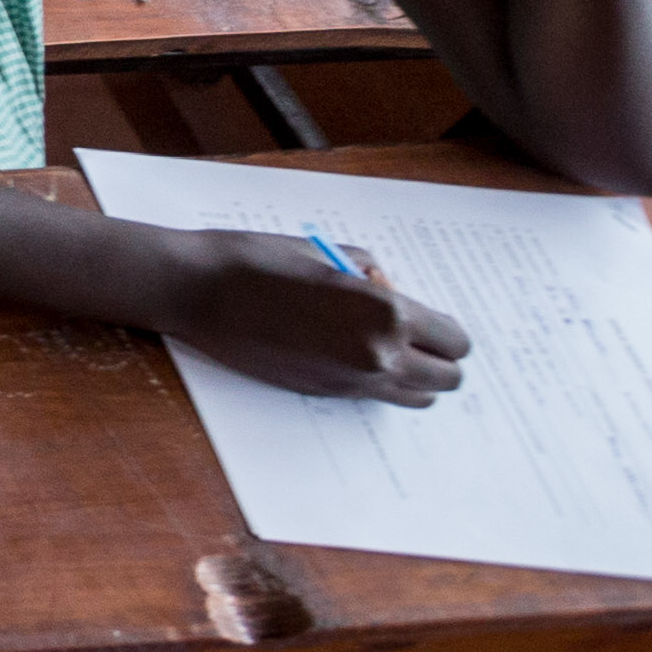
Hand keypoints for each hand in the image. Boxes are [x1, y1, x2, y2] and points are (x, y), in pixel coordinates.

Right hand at [165, 232, 469, 405]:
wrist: (197, 291)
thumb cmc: (255, 259)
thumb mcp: (325, 251)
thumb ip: (372, 274)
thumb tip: (388, 289)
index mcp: (386, 314)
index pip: (454, 341)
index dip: (443, 328)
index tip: (426, 317)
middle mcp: (378, 356)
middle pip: (447, 379)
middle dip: (436, 356)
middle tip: (410, 334)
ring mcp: (351, 381)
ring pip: (418, 398)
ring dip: (413, 377)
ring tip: (382, 348)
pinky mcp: (324, 393)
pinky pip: (377, 399)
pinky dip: (378, 382)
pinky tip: (350, 354)